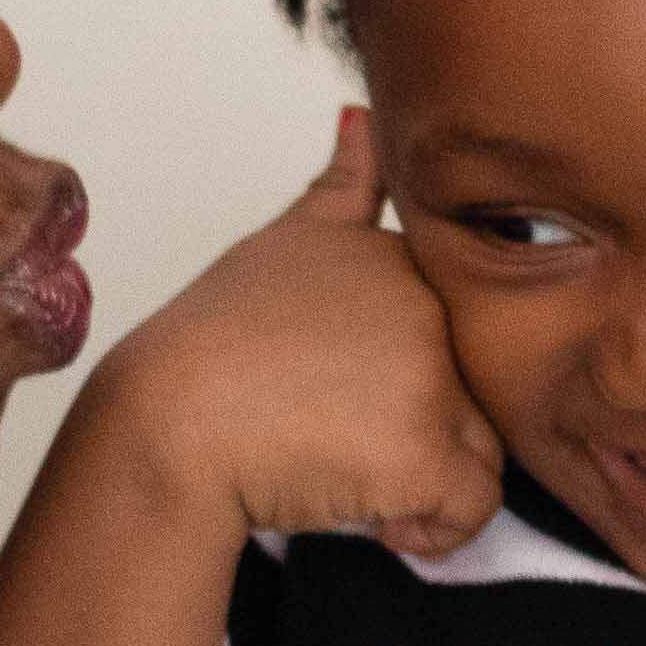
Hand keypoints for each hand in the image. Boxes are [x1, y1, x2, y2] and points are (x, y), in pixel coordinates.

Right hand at [91, 109, 502, 557]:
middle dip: (416, 425)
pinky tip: (372, 515)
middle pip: (469, 392)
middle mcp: (427, 306)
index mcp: (401, 256)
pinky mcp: (426, 452)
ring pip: (480, 452)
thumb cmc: (209, 346)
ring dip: (425, 478)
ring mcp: (432, 377)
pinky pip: (471, 510)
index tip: (332, 386)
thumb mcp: (280, 243)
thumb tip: (361, 115)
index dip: (401, 374)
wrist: (164, 422)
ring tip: (345, 470)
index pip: (450, 333)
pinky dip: (431, 531)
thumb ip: (341, 187)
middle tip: (329, 430)